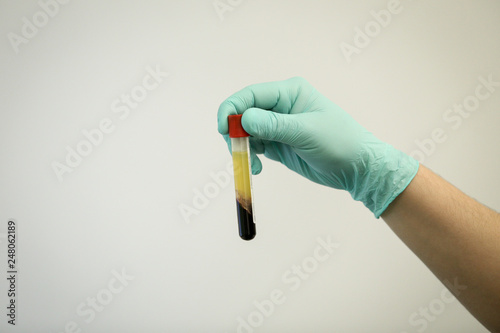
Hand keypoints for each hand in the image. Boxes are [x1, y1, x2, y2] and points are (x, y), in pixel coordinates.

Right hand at [217, 77, 417, 216]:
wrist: (357, 167)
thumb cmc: (340, 142)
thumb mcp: (306, 132)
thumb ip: (274, 126)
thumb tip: (243, 119)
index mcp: (289, 93)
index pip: (251, 95)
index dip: (232, 109)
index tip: (223, 128)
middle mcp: (280, 106)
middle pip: (243, 113)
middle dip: (235, 132)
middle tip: (236, 151)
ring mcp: (277, 125)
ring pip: (245, 132)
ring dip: (242, 147)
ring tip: (253, 164)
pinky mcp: (277, 143)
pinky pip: (254, 147)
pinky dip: (250, 157)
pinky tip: (257, 168)